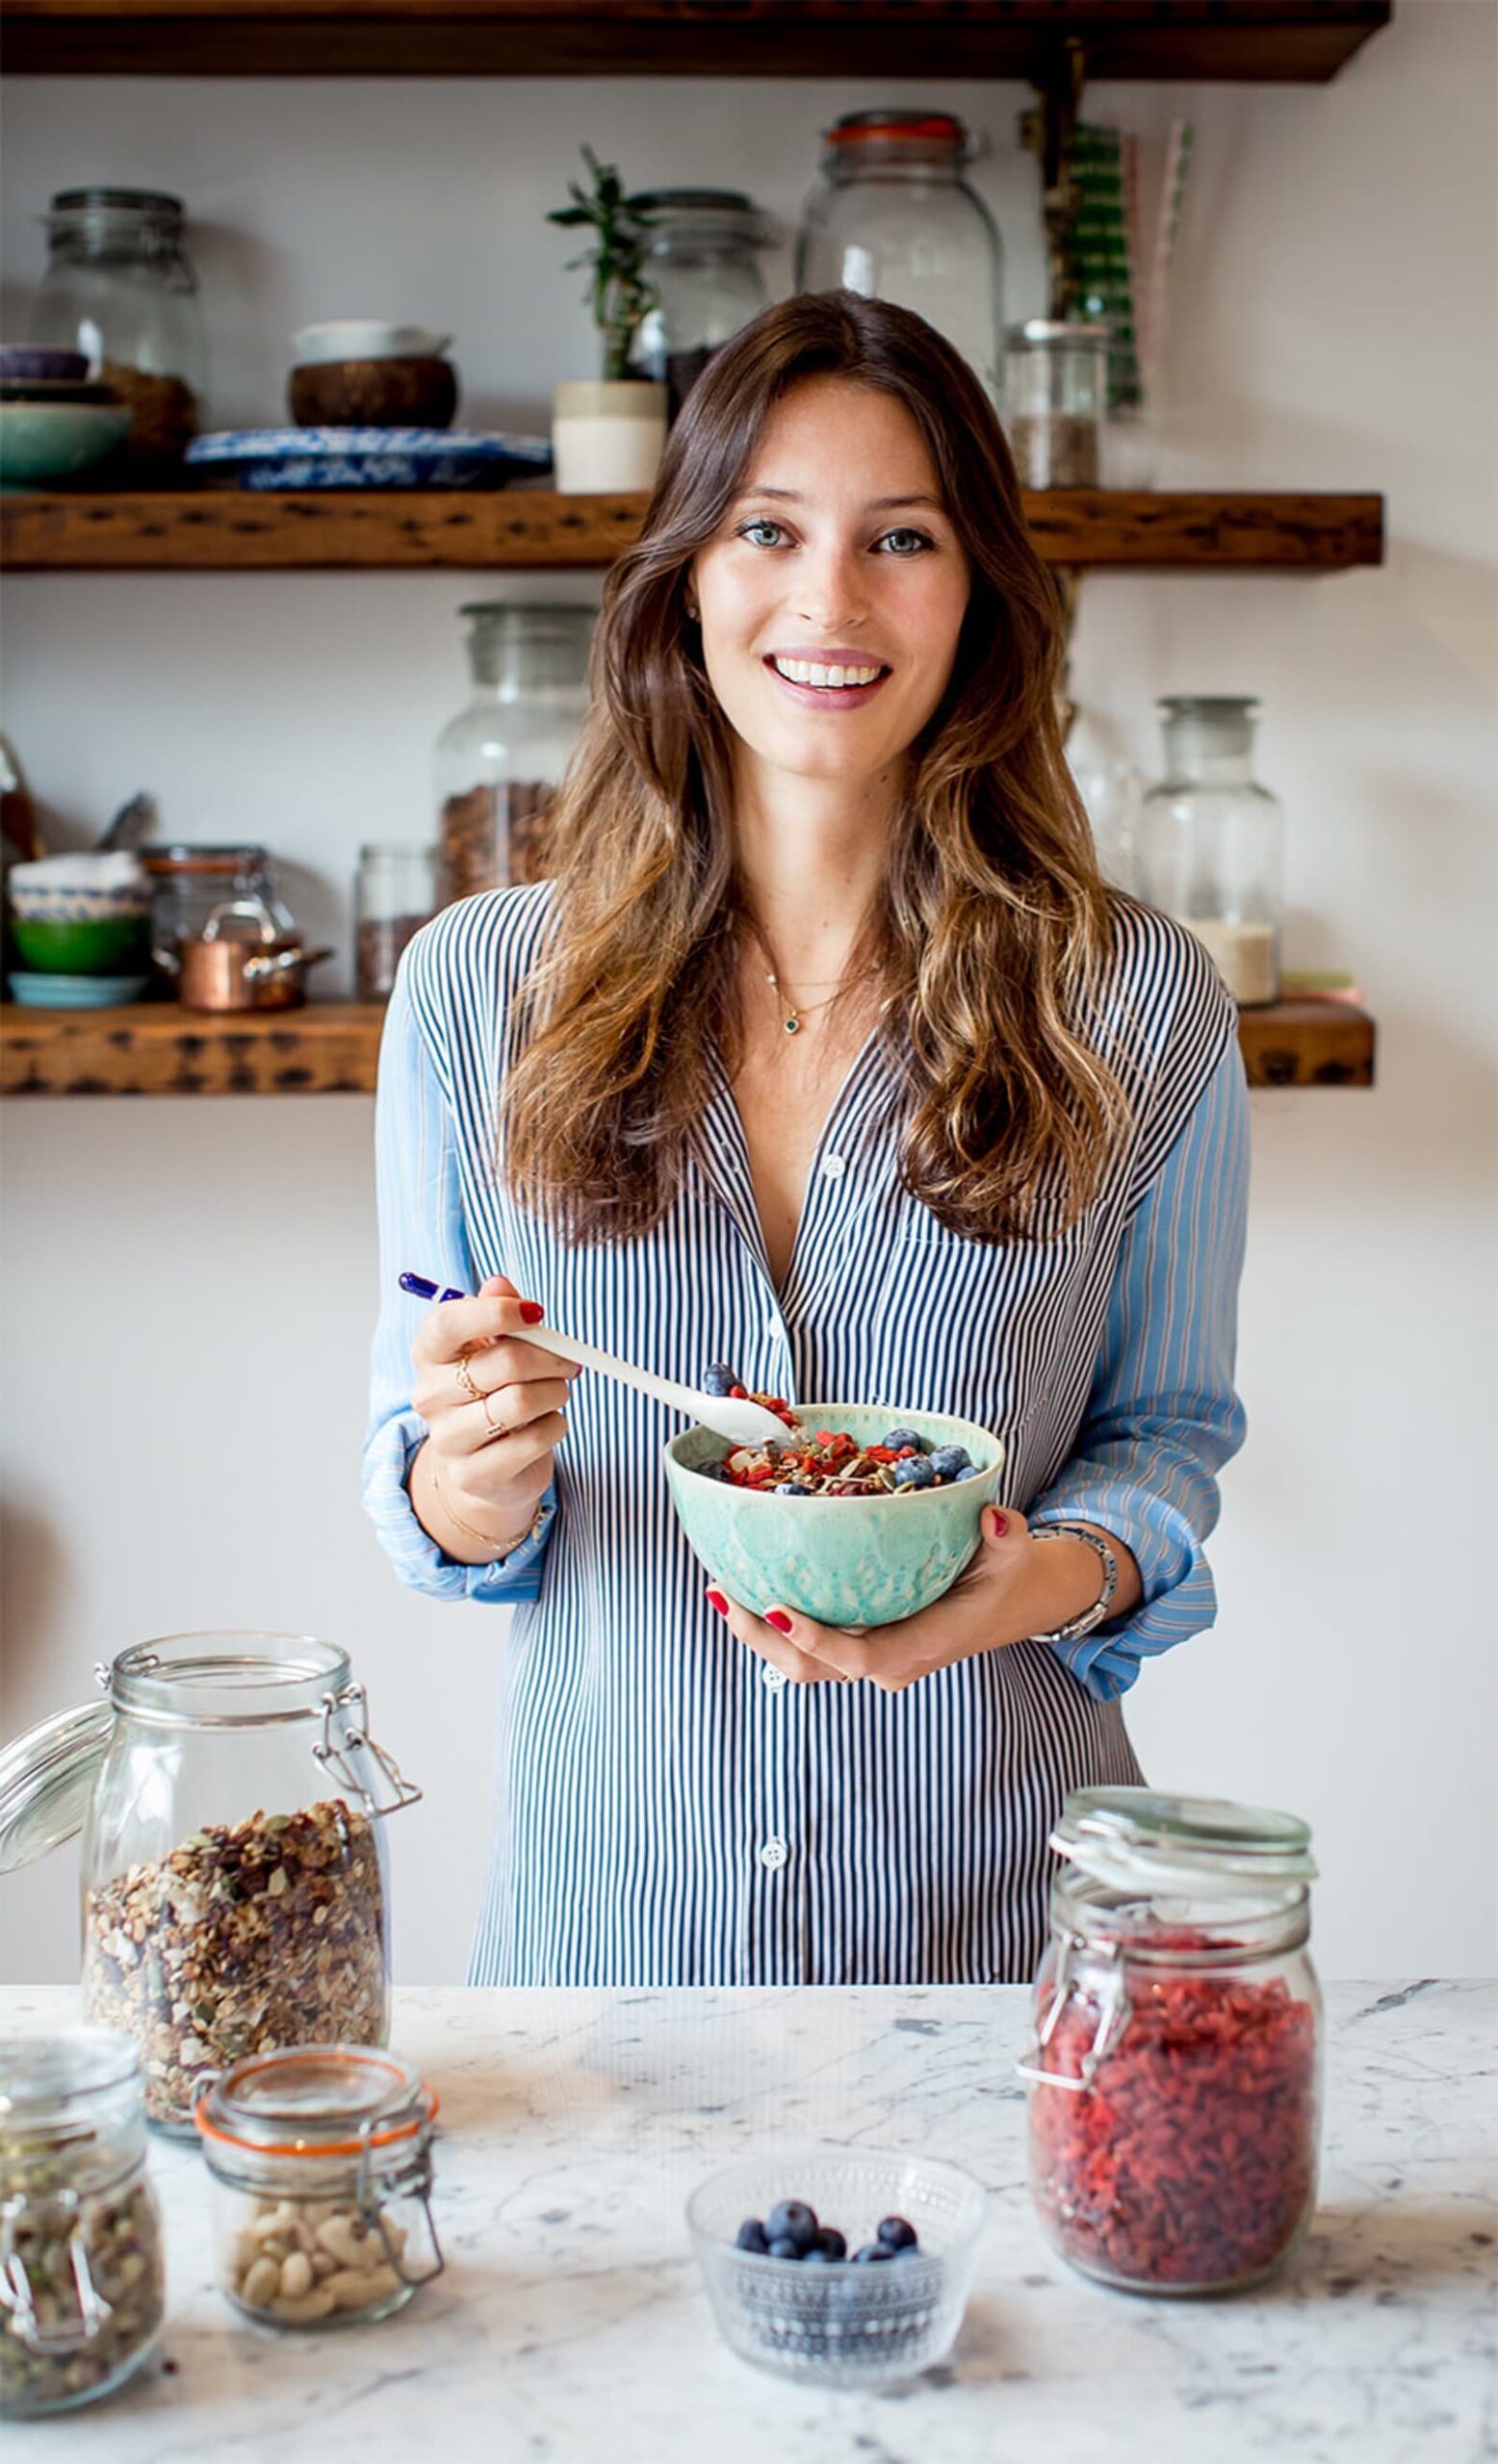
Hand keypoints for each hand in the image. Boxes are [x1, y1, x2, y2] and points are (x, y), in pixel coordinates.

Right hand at [410, 1273, 578, 1551]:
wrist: (489, 1464)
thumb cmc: (494, 1391)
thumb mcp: (494, 1346)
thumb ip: (497, 1311)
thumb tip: (499, 1283)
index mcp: (429, 1353)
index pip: (447, 1322)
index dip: (496, 1312)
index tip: (536, 1313)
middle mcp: (429, 1394)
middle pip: (503, 1361)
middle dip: (550, 1358)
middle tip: (570, 1362)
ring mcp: (447, 1437)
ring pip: (522, 1401)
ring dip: (555, 1393)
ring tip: (555, 1393)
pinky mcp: (473, 1474)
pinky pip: (533, 1440)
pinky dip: (555, 1426)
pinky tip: (547, 1424)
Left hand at [707, 1506, 1124, 1693]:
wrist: (1011, 1601)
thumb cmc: (1007, 1575)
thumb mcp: (1013, 1552)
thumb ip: (1006, 1536)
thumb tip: (993, 1516)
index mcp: (921, 1645)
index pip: (859, 1658)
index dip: (815, 1641)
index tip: (775, 1608)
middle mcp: (888, 1662)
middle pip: (812, 1670)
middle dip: (763, 1639)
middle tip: (725, 1591)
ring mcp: (870, 1657)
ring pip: (801, 1664)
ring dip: (756, 1634)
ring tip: (720, 1587)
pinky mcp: (858, 1644)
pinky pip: (808, 1645)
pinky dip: (772, 1622)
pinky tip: (742, 1585)